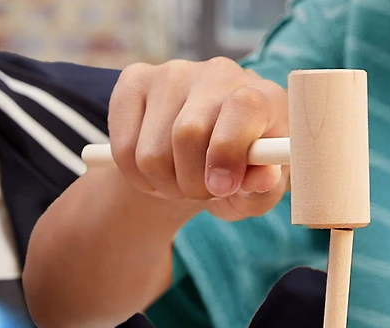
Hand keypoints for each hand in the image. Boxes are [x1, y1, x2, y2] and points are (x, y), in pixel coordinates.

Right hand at [108, 58, 288, 221]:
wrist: (199, 161)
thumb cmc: (237, 175)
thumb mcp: (257, 192)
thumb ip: (266, 188)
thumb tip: (263, 176)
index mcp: (260, 95)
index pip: (242, 106)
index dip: (227, 152)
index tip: (221, 187)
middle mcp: (217, 73)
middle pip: (187, 134)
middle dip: (190, 183)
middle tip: (200, 192)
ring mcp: (171, 74)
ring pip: (151, 152)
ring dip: (163, 184)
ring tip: (178, 183)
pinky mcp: (133, 84)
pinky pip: (123, 148)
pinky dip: (135, 177)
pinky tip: (154, 172)